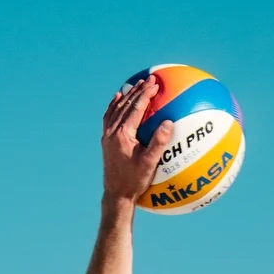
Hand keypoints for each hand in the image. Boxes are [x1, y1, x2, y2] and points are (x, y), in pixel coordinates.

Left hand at [101, 75, 172, 205]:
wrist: (116, 195)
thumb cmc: (134, 181)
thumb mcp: (149, 163)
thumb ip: (158, 143)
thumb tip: (168, 122)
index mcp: (123, 135)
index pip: (136, 108)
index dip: (146, 94)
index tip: (155, 83)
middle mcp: (112, 132)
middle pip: (126, 104)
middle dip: (138, 90)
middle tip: (149, 79)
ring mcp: (107, 135)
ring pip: (116, 108)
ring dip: (128, 95)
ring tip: (136, 85)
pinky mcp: (106, 141)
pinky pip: (109, 116)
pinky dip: (114, 105)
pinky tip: (118, 99)